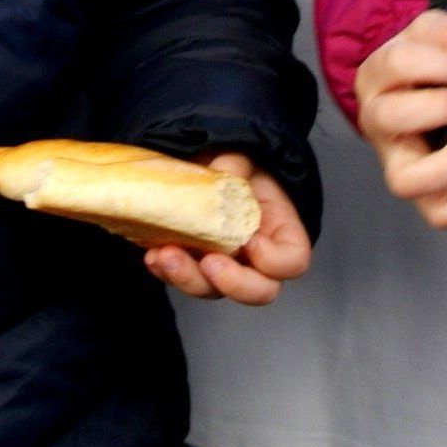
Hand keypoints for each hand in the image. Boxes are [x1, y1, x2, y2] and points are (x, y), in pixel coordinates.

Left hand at [142, 152, 310, 304]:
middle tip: (209, 262)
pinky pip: (181, 280)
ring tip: (166, 255)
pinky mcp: (192, 266)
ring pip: (214, 291)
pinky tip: (154, 256)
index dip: (274, 260)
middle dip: (232, 283)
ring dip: (188, 279)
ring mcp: (223, 267)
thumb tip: (219, 175)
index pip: (293, 261)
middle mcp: (255, 258)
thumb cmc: (233, 164)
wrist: (203, 166)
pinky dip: (165, 272)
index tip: (250, 240)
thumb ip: (235, 163)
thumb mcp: (240, 155)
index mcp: (279, 232)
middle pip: (259, 291)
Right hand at [353, 9, 446, 229]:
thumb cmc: (426, 61)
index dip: (431, 63)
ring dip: (441, 167)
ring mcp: (396, 160)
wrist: (431, 89)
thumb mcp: (435, 32)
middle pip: (385, 119)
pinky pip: (434, 213)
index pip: (392, 65)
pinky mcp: (422, 189)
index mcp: (375, 77)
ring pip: (402, 180)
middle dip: (429, 109)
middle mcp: (377, 121)